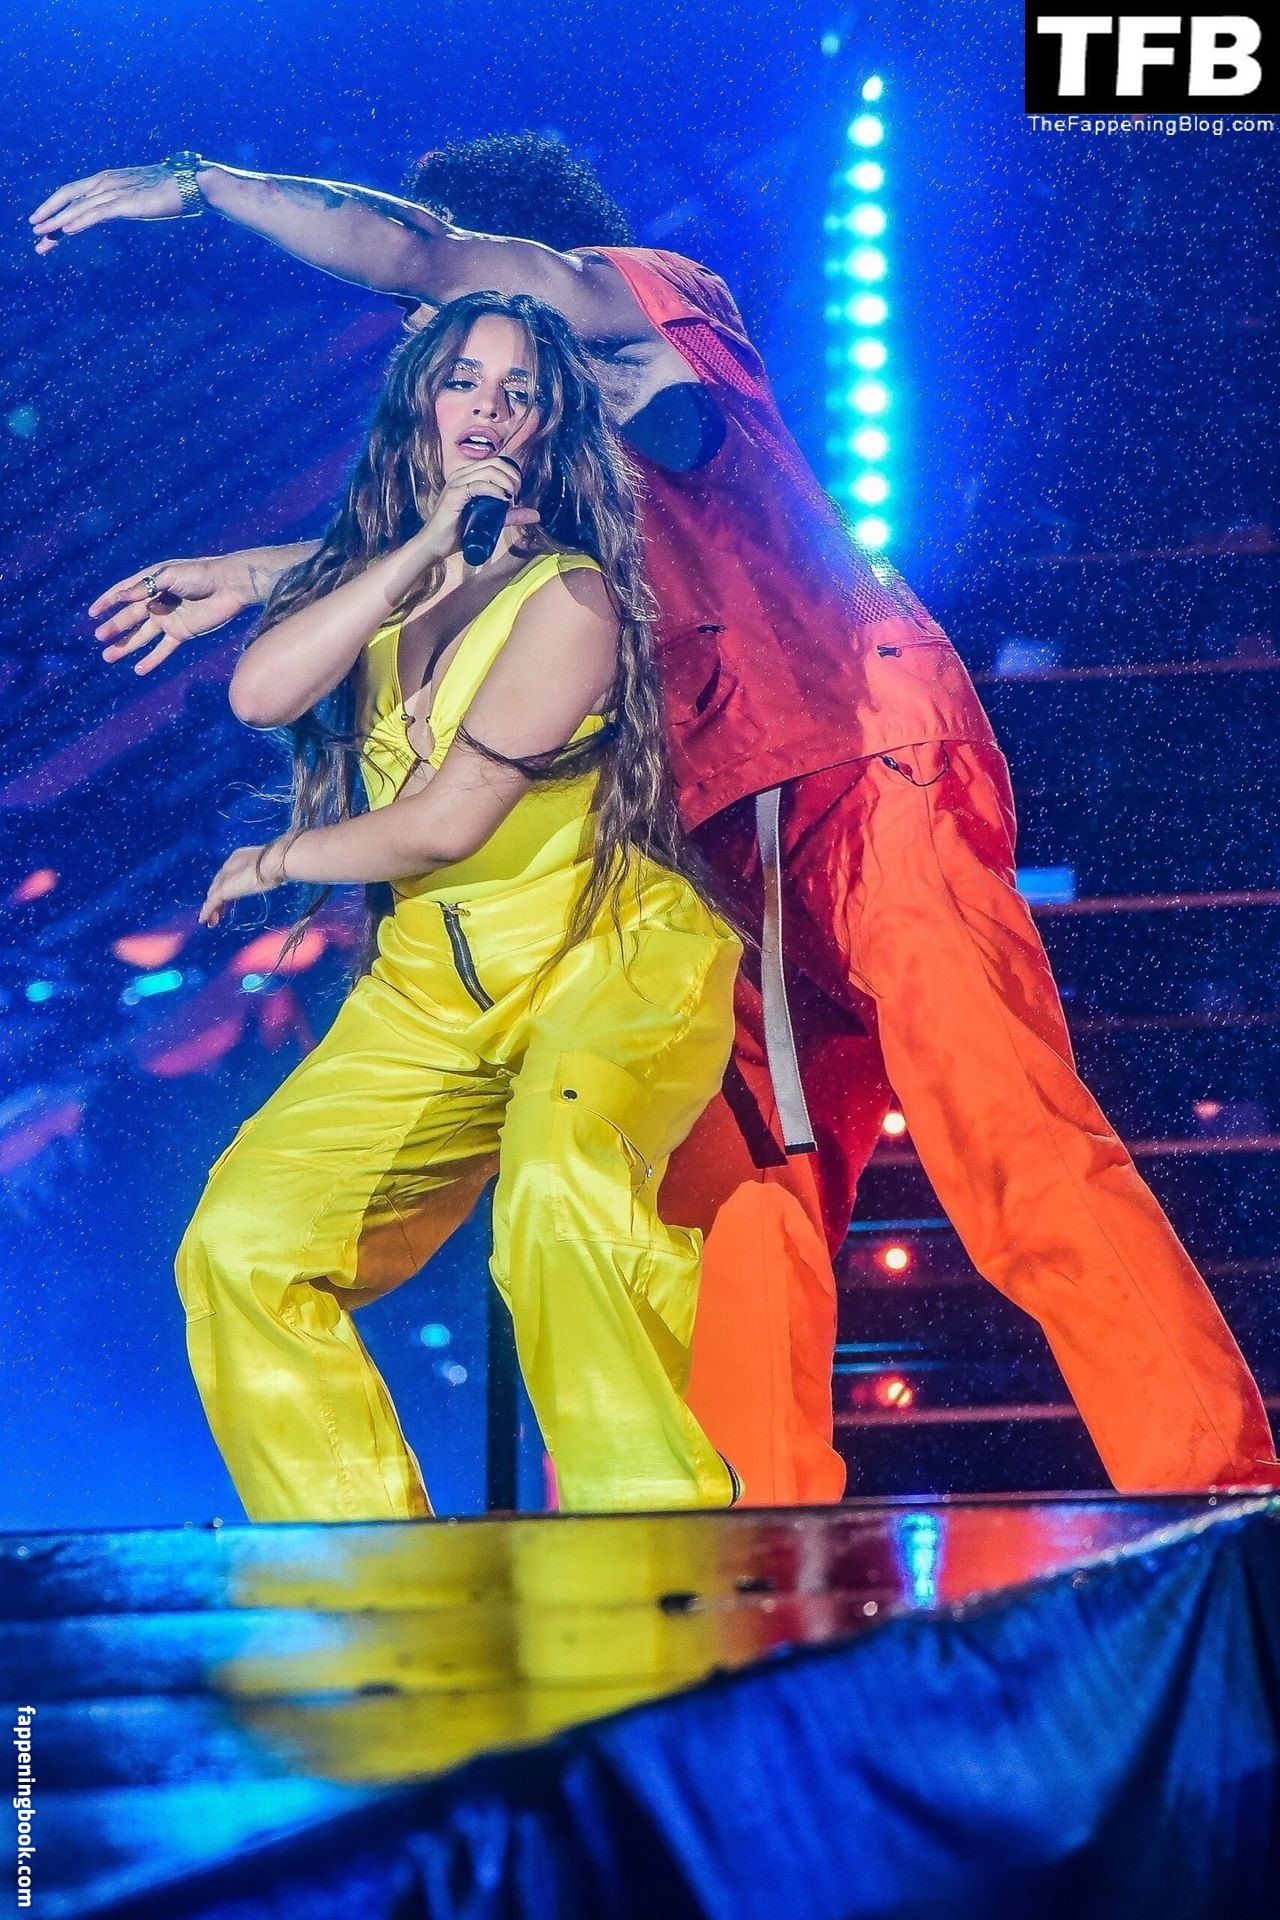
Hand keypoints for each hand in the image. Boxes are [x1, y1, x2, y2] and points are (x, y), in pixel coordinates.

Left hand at [29, 166, 186, 253]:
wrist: (192, 184)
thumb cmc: (171, 191)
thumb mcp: (140, 196)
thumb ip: (124, 202)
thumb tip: (118, 210)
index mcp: (108, 179)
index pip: (74, 192)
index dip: (55, 206)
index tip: (44, 221)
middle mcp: (106, 182)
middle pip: (68, 196)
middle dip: (48, 212)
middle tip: (34, 230)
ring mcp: (116, 192)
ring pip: (79, 207)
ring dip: (57, 221)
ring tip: (41, 234)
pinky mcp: (128, 203)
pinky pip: (98, 213)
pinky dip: (81, 221)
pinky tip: (67, 230)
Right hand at [90, 557, 253, 674]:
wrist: (230, 585)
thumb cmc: (200, 574)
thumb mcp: (170, 576)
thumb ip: (145, 587)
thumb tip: (120, 598)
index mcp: (151, 582)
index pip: (124, 593)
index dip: (107, 601)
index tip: (92, 613)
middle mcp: (157, 601)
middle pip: (130, 617)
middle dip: (114, 627)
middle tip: (99, 637)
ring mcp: (169, 618)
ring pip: (142, 636)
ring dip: (126, 646)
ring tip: (108, 656)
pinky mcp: (182, 632)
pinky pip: (164, 648)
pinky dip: (152, 660)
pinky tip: (138, 670)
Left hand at [199, 841, 287, 927]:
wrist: (272, 864)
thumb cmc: (275, 867)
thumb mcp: (267, 872)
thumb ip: (260, 875)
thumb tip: (265, 879)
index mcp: (239, 858)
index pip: (228, 875)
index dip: (226, 888)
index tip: (228, 900)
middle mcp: (229, 865)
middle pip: (218, 884)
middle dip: (217, 899)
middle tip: (217, 914)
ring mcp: (225, 877)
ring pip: (213, 893)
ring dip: (212, 908)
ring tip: (211, 921)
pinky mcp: (223, 888)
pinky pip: (211, 901)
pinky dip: (207, 910)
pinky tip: (204, 920)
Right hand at [420, 455, 539, 561]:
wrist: (434, 546)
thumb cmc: (458, 533)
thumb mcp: (490, 521)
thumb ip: (510, 516)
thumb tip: (536, 515)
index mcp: (467, 477)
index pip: (495, 462)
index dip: (512, 472)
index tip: (519, 489)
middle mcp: (461, 475)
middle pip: (494, 463)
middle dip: (512, 475)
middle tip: (518, 493)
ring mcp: (456, 484)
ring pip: (487, 471)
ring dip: (505, 481)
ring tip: (512, 496)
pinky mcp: (453, 495)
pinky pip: (477, 486)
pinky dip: (494, 491)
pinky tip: (504, 499)